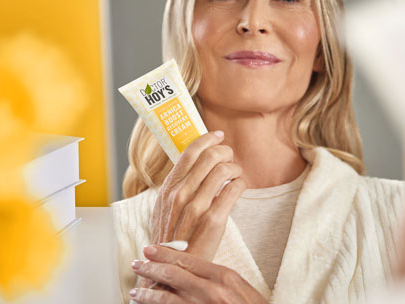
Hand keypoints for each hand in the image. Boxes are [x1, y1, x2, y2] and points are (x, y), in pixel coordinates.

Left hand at [130, 245, 267, 303]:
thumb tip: (198, 268)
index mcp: (224, 276)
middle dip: (151, 269)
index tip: (150, 249)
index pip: (187, 259)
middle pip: (173, 275)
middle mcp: (212, 291)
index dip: (164, 254)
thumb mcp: (241, 286)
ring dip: (148, 294)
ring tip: (135, 291)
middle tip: (136, 264)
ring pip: (167, 298)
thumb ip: (220, 277)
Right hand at [142, 131, 245, 286]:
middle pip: (210, 156)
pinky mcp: (214, 220)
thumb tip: (193, 166)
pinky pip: (234, 189)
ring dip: (235, 168)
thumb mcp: (164, 207)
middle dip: (225, 152)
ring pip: (224, 169)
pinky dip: (240, 183)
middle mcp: (181, 194)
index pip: (189, 151)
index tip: (218, 135)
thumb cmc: (170, 238)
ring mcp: (197, 206)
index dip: (207, 139)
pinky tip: (238, 187)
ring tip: (235, 174)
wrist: (170, 268)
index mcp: (169, 188)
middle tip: (230, 157)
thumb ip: (177, 187)